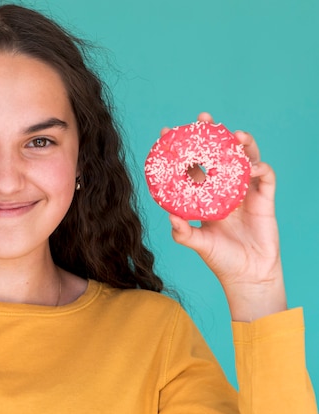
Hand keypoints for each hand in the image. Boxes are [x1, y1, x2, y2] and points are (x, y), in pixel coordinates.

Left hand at [165, 113, 286, 320]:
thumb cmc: (221, 259)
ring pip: (245, 159)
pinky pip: (265, 176)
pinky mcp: (265, 199)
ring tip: (235, 135)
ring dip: (242, 144)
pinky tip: (250, 166)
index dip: (182, 149)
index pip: (192, 166)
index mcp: (206, 196)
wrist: (248, 275)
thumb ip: (182, 232)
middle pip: (219, 154)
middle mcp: (225, 190)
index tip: (167, 133)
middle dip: (213, 134)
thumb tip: (169, 216)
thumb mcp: (197, 243)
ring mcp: (246, 192)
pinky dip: (259, 167)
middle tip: (203, 118)